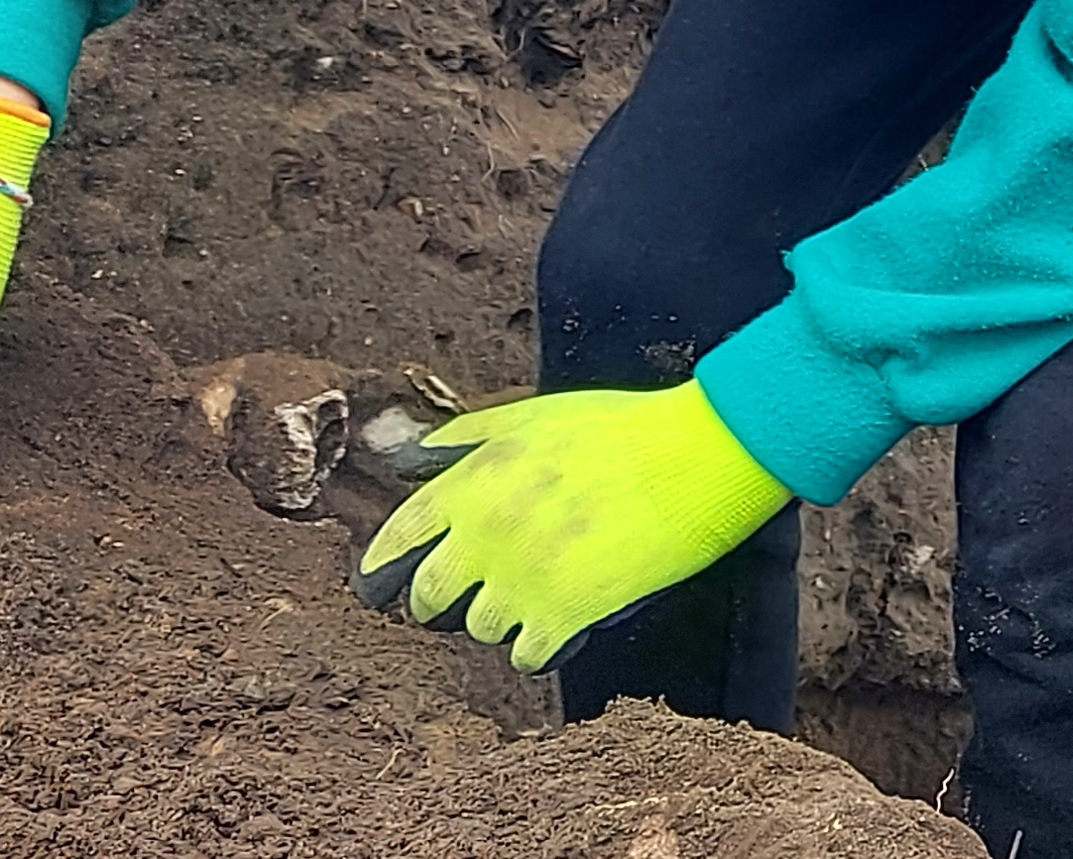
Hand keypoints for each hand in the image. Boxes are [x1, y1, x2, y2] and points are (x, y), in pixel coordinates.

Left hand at [353, 382, 795, 670]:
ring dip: (504, 618)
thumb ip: (465, 439)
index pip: (400, 536)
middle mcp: (484, 536)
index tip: (379, 579)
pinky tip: (563, 625)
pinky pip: (528, 656)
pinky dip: (542, 645)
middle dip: (440, 600)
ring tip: (540, 595)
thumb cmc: (620, 429)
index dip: (383, 563)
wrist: (694, 457)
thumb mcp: (530, 416)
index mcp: (471, 483)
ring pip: (482, 628)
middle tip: (463, 598)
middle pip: (429, 596)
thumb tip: (414, 454)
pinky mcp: (564, 616)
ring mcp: (522, 580)